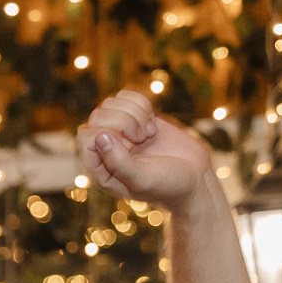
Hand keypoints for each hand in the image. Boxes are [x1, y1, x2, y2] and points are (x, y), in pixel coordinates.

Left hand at [76, 91, 214, 208]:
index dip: (108, 132)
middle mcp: (105, 149)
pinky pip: (127, 97)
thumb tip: (99, 136)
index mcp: (100, 169)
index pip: (86, 137)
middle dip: (124, 121)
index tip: (132, 145)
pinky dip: (143, 105)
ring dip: (135, 113)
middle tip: (142, 138)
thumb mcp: (142, 179)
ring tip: (148, 134)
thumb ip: (118, 163)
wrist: (195, 177)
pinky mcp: (136, 118)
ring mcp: (120, 132)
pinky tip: (152, 126)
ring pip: (111, 103)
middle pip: (98, 116)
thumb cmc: (167, 185)